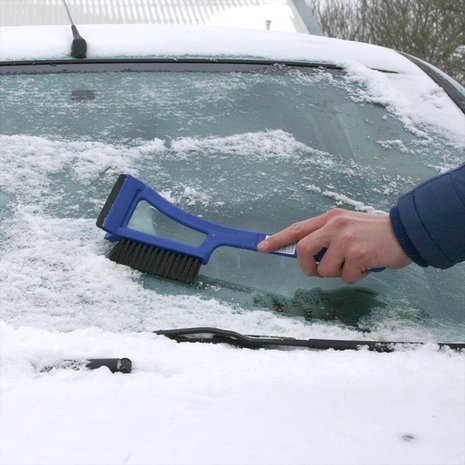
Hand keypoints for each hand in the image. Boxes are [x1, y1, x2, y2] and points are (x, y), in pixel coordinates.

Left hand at [257, 208, 411, 283]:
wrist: (406, 232)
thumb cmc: (374, 233)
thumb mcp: (347, 226)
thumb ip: (326, 236)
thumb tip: (305, 254)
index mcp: (329, 218)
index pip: (297, 229)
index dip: (277, 239)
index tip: (262, 247)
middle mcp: (334, 226)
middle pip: (302, 250)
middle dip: (308, 266)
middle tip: (319, 269)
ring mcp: (345, 240)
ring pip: (324, 269)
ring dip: (338, 273)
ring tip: (355, 263)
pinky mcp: (357, 254)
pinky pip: (345, 277)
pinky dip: (355, 277)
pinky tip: (366, 266)